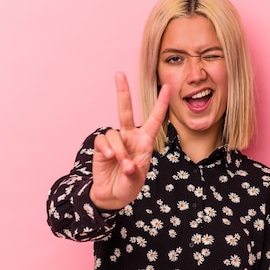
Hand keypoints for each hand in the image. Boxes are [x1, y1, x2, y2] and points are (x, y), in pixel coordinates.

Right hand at [89, 72, 169, 210]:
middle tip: (119, 74)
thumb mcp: (135, 182)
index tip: (168, 88)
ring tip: (122, 164)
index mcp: (145, 142)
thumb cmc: (128, 186)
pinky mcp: (101, 146)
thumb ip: (133, 173)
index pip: (154, 120)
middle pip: (126, 111)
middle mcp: (130, 137)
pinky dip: (107, 148)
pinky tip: (109, 157)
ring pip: (115, 133)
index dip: (161, 104)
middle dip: (123, 92)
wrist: (111, 195)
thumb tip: (127, 164)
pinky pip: (103, 140)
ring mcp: (116, 141)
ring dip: (119, 149)